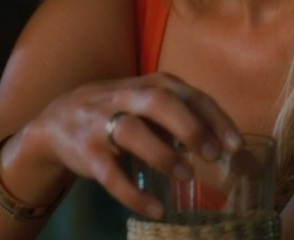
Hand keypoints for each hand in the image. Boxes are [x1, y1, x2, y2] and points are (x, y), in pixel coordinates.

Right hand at [20, 72, 242, 217]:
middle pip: (159, 102)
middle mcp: (126, 97)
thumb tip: (230, 149)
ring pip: (132, 132)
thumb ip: (184, 119)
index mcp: (150, 84)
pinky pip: (110, 174)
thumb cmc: (120, 111)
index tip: (235, 145)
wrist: (58, 120)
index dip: (214, 118)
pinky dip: (134, 194)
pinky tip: (157, 209)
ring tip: (187, 176)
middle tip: (213, 155)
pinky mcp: (87, 152)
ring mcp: (102, 123)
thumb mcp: (150, 105)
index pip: (188, 95)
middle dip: (189, 126)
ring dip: (162, 154)